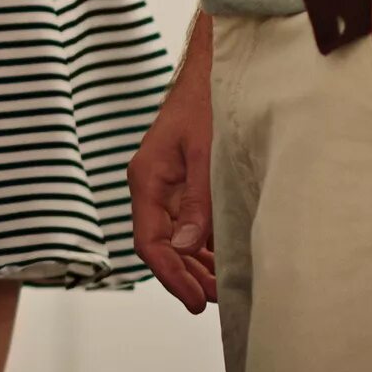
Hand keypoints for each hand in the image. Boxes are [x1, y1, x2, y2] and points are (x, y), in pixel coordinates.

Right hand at [127, 35, 216, 311]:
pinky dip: (203, 246)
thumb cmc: (208, 102)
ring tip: (222, 289)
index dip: (172, 276)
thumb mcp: (205, 153)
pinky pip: (188, 223)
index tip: (197, 302)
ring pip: (174, 238)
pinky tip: (224, 260)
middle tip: (216, 302)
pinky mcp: (186, 182)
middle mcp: (153, 186)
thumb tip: (185, 247)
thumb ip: (197, 201)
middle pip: (160, 245)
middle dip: (185, 276)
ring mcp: (169, 185)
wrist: (215, 69)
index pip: (149, 242)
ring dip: (195, 265)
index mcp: (147, 179)